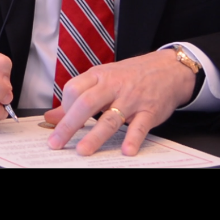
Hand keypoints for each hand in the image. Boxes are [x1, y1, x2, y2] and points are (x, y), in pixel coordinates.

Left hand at [43, 49, 195, 155]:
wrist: (169, 69)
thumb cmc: (132, 75)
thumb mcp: (103, 79)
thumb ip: (78, 97)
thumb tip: (51, 117)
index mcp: (99, 76)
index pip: (73, 89)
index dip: (64, 108)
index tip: (61, 123)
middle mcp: (114, 86)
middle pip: (86, 103)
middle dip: (69, 125)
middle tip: (57, 142)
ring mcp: (132, 99)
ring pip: (110, 117)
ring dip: (96, 136)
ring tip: (83, 151)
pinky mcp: (149, 111)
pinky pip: (140, 126)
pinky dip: (133, 139)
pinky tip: (126, 150)